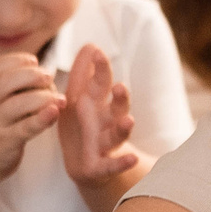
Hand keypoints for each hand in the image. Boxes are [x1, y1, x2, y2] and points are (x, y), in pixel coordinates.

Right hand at [0, 52, 64, 184]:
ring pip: (19, 104)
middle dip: (32, 75)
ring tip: (60, 99)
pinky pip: (26, 128)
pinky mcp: (5, 142)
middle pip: (6, 81)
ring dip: (44, 97)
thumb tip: (43, 72)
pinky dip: (42, 119)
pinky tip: (54, 112)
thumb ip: (8, 87)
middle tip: (49, 77)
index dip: (18, 59)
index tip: (34, 61)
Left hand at [57, 44, 138, 184]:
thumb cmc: (83, 127)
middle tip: (120, 87)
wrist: (85, 167)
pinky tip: (133, 159)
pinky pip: (113, 165)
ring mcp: (105, 144)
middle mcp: (106, 122)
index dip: (101, 69)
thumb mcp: (77, 99)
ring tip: (129, 121)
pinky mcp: (101, 167)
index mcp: (97, 105)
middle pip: (117, 108)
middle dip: (120, 98)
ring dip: (124, 128)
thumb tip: (90, 44)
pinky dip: (123, 163)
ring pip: (117, 135)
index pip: (102, 83)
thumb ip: (82, 74)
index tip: (97, 53)